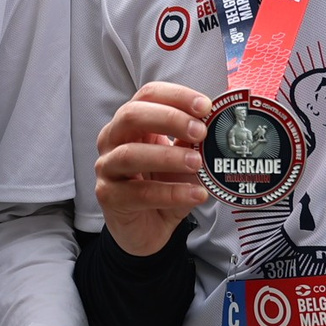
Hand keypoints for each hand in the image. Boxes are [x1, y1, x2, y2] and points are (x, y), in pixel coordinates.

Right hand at [95, 82, 212, 255]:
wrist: (146, 229)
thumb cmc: (162, 186)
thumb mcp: (182, 159)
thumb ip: (193, 140)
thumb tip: (219, 119)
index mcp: (131, 123)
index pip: (148, 95)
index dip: (176, 96)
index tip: (205, 106)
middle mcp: (112, 139)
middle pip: (131, 115)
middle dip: (168, 119)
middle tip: (200, 131)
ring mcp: (107, 168)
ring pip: (130, 154)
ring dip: (168, 156)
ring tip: (197, 164)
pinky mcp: (109, 197)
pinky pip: (139, 192)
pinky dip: (171, 193)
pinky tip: (195, 194)